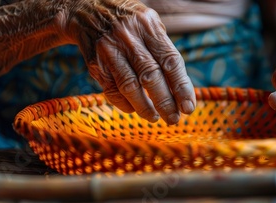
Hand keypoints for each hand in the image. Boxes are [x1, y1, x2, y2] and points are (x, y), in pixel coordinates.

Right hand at [62, 0, 195, 124]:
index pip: (170, 61)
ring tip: (155, 118)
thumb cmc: (130, 24)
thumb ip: (164, 51)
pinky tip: (134, 109)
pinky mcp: (95, 63)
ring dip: (144, 107)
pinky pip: (111, 90)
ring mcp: (109, 50)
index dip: (181, 87)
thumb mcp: (150, 25)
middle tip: (174, 118)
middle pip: (150, 76)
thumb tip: (182, 90)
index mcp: (149, 26)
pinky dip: (124, 104)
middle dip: (165, 102)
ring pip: (130, 86)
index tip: (188, 107)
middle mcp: (129, 37)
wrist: (87, 10)